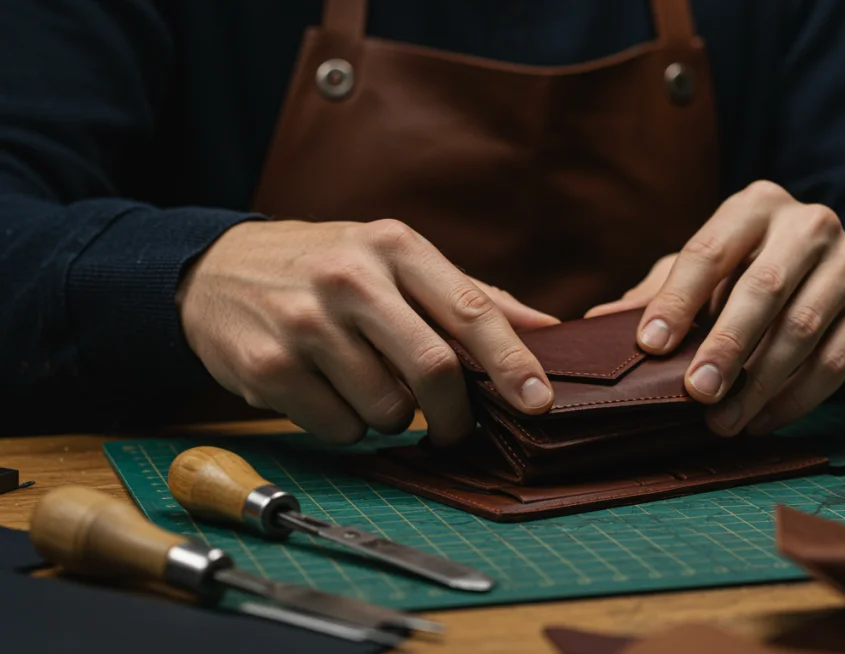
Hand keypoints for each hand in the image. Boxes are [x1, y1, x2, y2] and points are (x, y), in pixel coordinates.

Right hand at [176, 219, 557, 444]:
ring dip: (391, 417)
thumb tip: (548, 329)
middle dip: (455, 415)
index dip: (510, 363)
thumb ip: (470, 295)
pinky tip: (328, 391)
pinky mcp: (268, 365)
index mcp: (394, 246)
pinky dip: (347, 426)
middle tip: (456, 429)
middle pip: (433, 369)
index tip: (538, 401)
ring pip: (386, 409)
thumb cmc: (329, 267)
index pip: (468, 310)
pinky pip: (339, 428)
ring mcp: (304, 322)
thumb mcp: (396, 260)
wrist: (216, 269)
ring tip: (368, 384)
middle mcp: (350, 278)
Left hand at [613, 181, 844, 435]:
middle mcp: (809, 225)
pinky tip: (762, 420)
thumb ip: (660, 291)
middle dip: (726, 346)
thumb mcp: (711, 269)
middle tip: (695, 392)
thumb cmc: (758, 271)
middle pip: (763, 287)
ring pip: (802, 329)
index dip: (677, 300)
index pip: (709, 251)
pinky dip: (796, 398)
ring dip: (759, 384)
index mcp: (756, 206)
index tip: (650, 346)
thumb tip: (596, 323)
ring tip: (723, 420)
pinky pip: (837, 361)